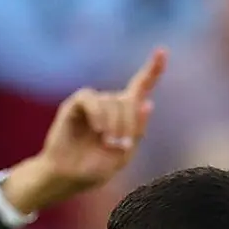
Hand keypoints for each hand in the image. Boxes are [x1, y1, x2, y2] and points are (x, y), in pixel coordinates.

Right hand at [13, 48, 165, 209]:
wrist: (67, 177)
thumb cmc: (94, 169)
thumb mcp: (123, 155)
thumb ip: (137, 131)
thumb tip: (148, 103)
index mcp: (125, 114)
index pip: (141, 85)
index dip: (153, 69)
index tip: (162, 51)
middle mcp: (109, 104)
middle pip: (129, 99)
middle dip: (130, 121)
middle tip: (121, 144)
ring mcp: (92, 103)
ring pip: (111, 101)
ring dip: (114, 122)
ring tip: (107, 142)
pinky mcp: (75, 105)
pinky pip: (91, 99)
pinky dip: (98, 113)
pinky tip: (98, 129)